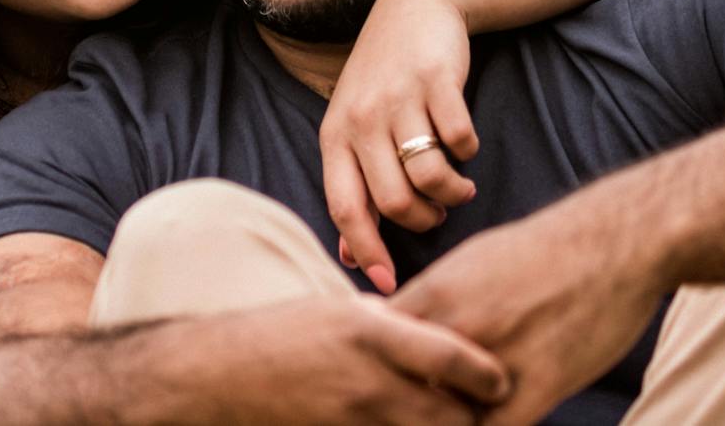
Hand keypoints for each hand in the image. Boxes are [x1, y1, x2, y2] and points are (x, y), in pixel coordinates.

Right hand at [200, 293, 511, 425]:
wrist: (225, 377)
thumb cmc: (284, 334)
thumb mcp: (340, 311)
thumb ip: (391, 323)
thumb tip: (435, 328)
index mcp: (373, 333)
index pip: (454, 358)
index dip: (488, 373)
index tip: (499, 377)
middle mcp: (371, 380)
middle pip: (454, 416)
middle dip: (474, 416)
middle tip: (483, 409)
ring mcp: (356, 421)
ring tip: (450, 421)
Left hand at [321, 0, 481, 294]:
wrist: (416, 6)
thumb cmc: (382, 78)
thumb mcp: (353, 127)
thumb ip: (353, 186)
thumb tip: (351, 256)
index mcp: (335, 135)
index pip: (343, 207)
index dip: (366, 249)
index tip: (390, 283)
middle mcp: (361, 118)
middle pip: (393, 202)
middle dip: (422, 221)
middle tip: (437, 213)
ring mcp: (399, 98)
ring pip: (429, 177)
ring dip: (452, 193)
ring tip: (458, 187)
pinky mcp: (438, 81)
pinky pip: (461, 141)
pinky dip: (468, 153)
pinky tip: (464, 145)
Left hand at [390, 191, 667, 424]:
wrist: (614, 241)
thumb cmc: (542, 250)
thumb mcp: (471, 260)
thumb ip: (433, 298)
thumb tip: (399, 316)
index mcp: (434, 294)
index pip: (378, 347)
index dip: (378, 371)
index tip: (381, 384)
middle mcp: (455, 328)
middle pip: (402, 388)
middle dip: (402, 406)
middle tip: (410, 410)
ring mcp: (495, 359)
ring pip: (444, 418)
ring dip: (445, 423)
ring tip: (453, 417)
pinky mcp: (538, 387)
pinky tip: (495, 422)